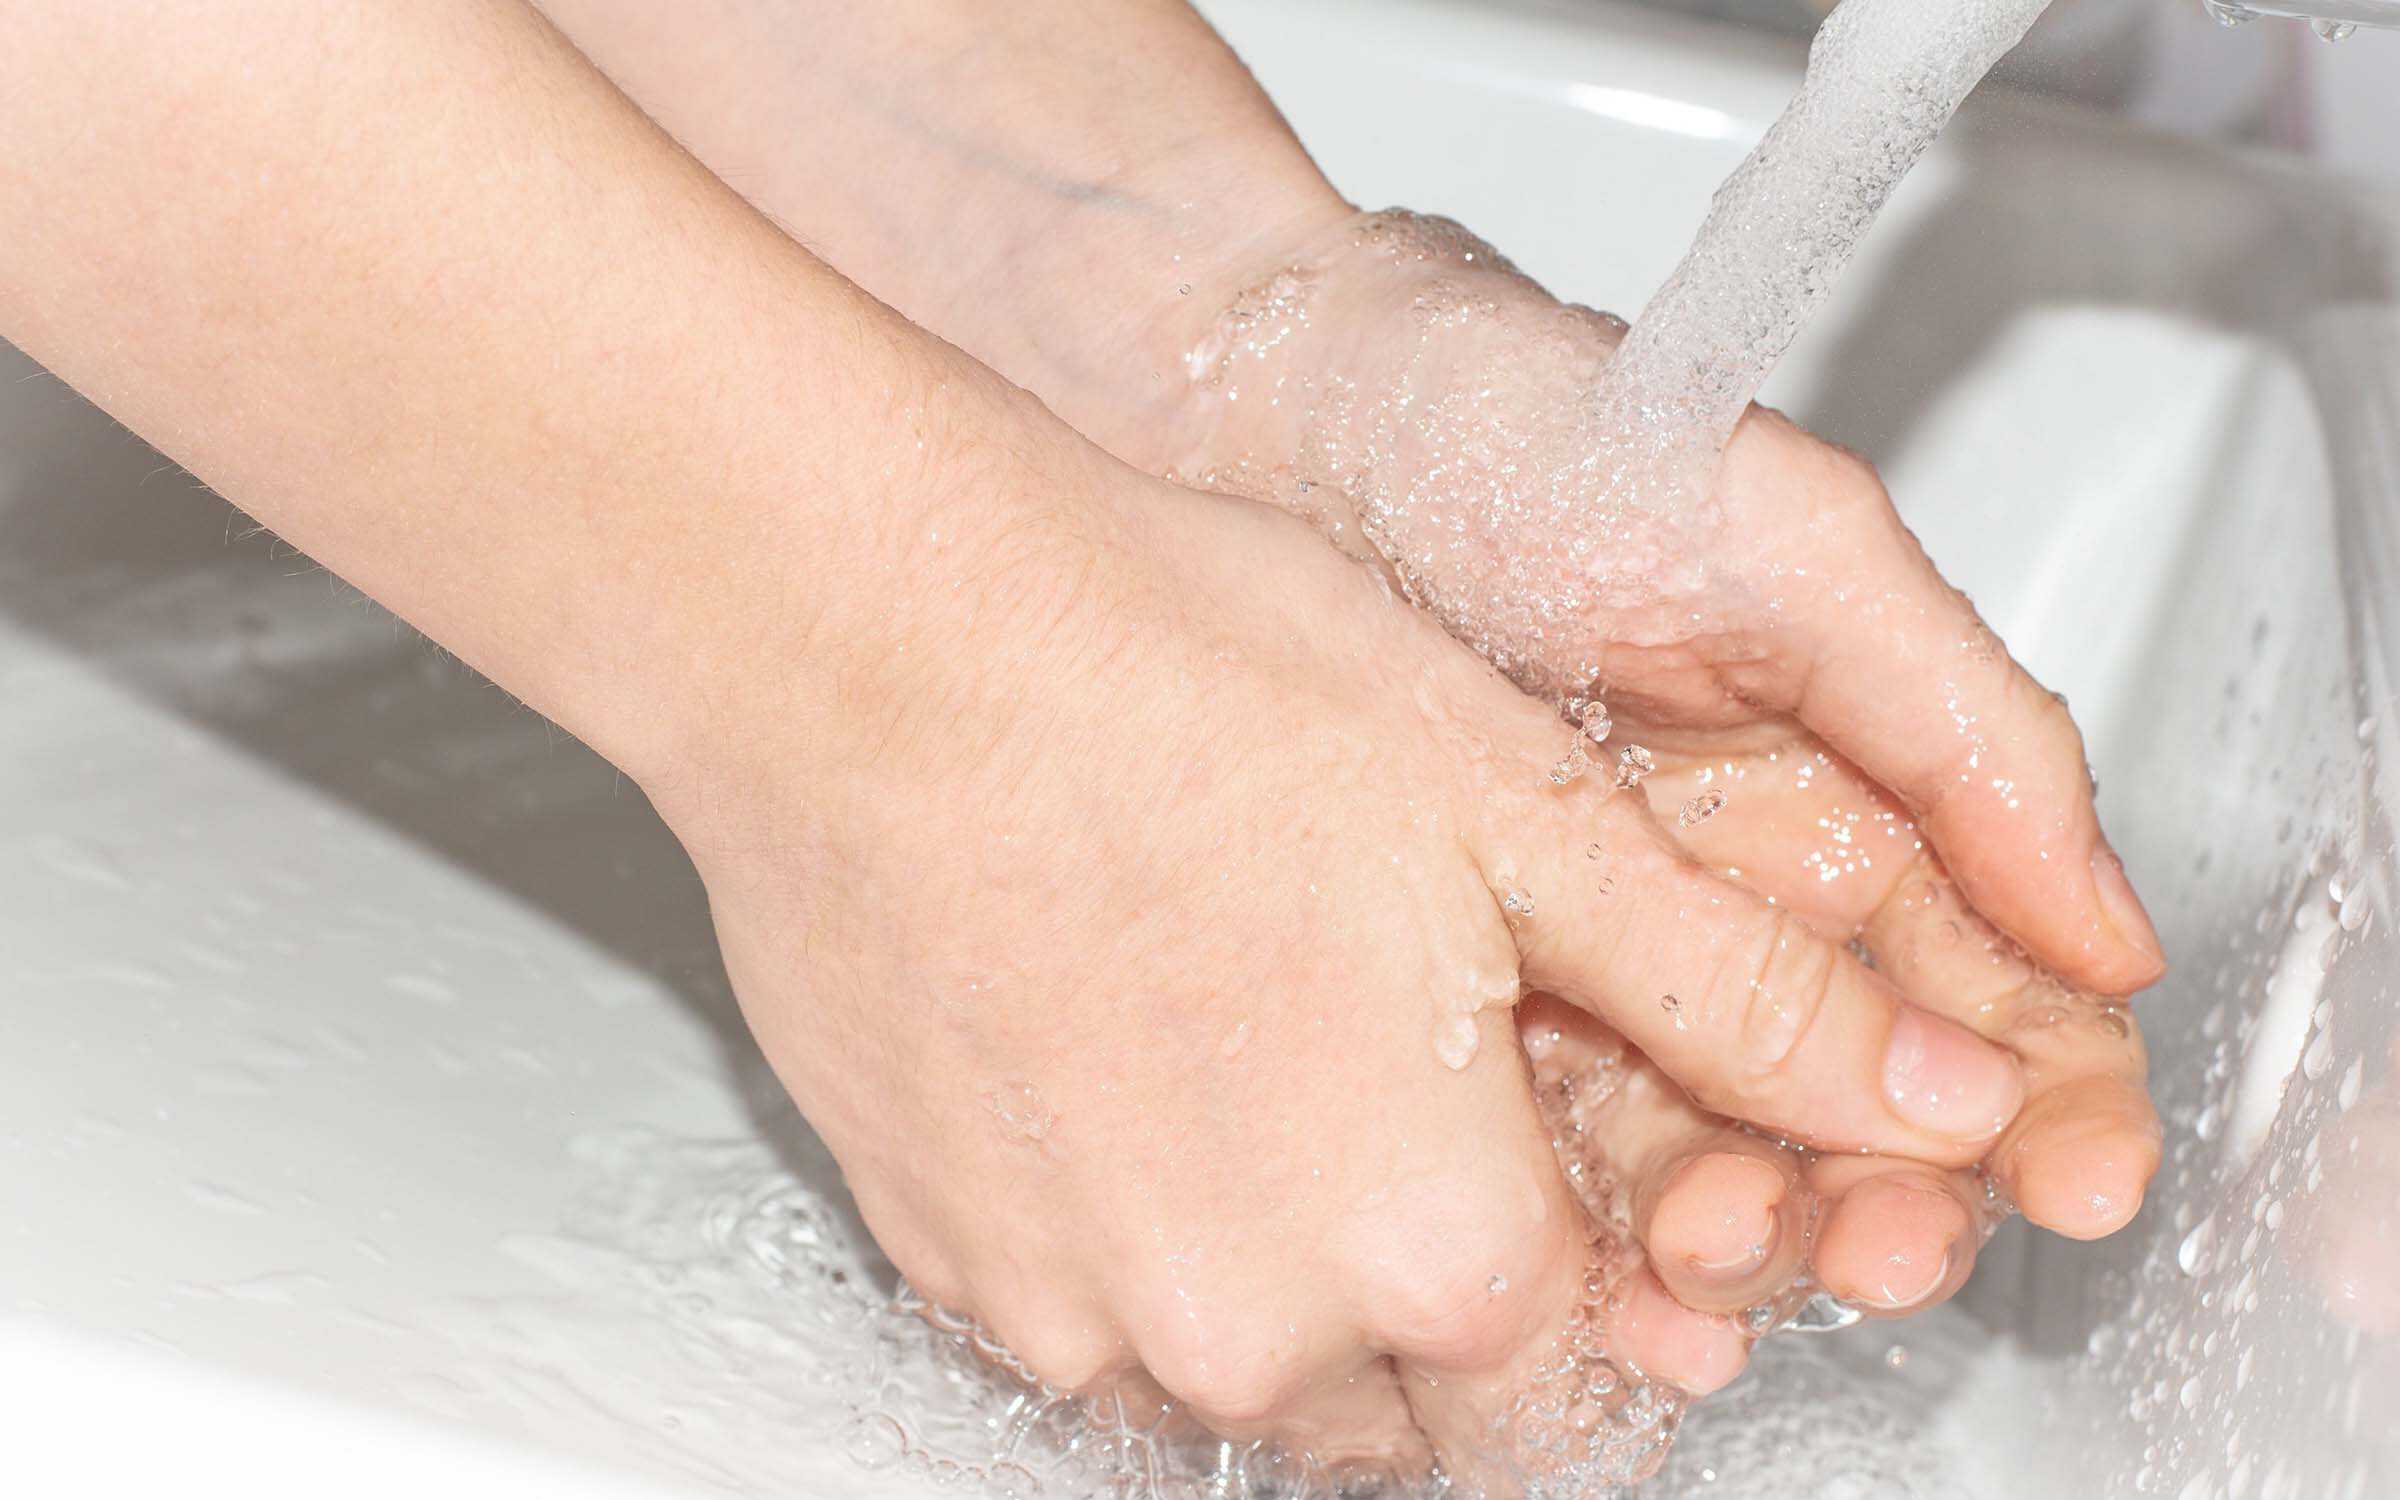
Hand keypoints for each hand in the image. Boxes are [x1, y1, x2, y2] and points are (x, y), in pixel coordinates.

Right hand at [647, 435, 2030, 1482]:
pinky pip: (1097, 1324)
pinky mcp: (949, 1262)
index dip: (1618, 1276)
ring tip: (1271, 1054)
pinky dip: (1150, 1237)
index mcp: (1438, 1242)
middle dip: (1464, 1295)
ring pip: (1259, 1376)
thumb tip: (1946, 1100)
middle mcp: (1253, 1329)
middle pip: (1431, 1410)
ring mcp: (1078, 1314)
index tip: (1570, 1175)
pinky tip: (1141, 1060)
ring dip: (1299, 1272)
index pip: (1601, 1383)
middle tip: (1419, 1094)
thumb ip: (1753, 1007)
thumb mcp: (1530, 819)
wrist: (876, 631)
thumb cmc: (1183, 683)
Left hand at [1154, 209, 2165, 1297]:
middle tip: (1871, 1247)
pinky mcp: (1443, 995)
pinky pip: (1533, 1142)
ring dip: (1733, 1235)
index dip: (2046, 1102)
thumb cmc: (1520, 426)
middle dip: (1883, 1198)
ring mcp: (1579, 961)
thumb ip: (1961, 723)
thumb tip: (2111, 931)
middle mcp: (1718, 908)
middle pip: (1849, 1112)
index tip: (2063, 1175)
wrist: (1255, 412)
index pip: (1989, 997)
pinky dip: (1572, 1228)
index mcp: (1841, 808)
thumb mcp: (1784, 542)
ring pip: (1698, 1151)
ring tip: (1711, 1267)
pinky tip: (1591, 1276)